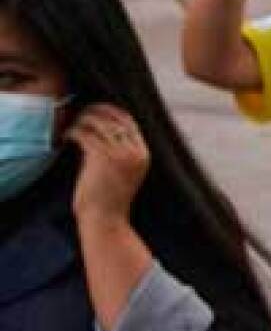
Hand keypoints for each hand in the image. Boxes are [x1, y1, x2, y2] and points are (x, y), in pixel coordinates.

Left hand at [67, 105, 149, 224]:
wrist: (105, 220)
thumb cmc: (108, 199)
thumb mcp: (122, 171)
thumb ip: (117, 150)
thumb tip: (97, 125)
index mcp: (143, 154)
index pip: (129, 121)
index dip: (111, 111)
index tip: (94, 110)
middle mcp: (135, 151)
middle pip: (115, 117)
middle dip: (95, 111)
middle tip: (79, 113)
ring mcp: (120, 154)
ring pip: (98, 122)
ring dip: (81, 120)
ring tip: (71, 126)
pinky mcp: (102, 157)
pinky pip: (84, 134)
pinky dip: (73, 132)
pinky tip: (66, 137)